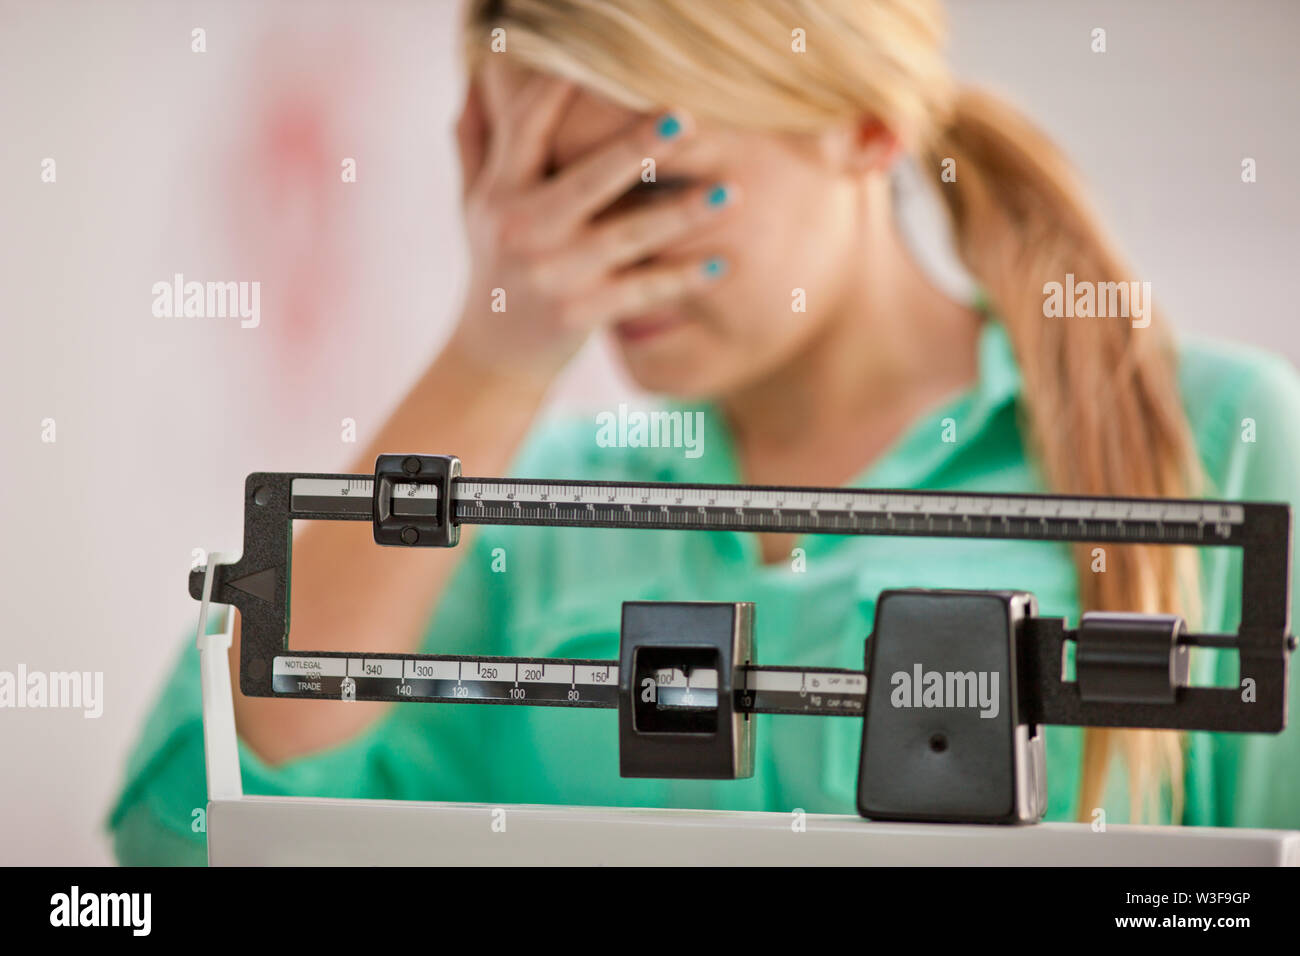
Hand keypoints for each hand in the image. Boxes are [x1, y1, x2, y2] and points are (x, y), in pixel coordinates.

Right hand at [446, 64, 737, 387]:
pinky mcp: (581, 313)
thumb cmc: (494, 264)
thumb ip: (476, 145)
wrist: (492, 355)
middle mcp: (524, 230)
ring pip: (629, 236)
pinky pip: (643, 291)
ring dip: (683, 214)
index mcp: (500, 193)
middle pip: (587, 179)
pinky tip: (723, 264)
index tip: (598, 60)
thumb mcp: (473, 206)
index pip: (529, 128)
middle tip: (683, 118)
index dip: (559, 89)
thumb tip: (475, 83)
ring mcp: (555, 274)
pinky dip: (684, 279)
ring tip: (730, 192)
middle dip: (635, 148)